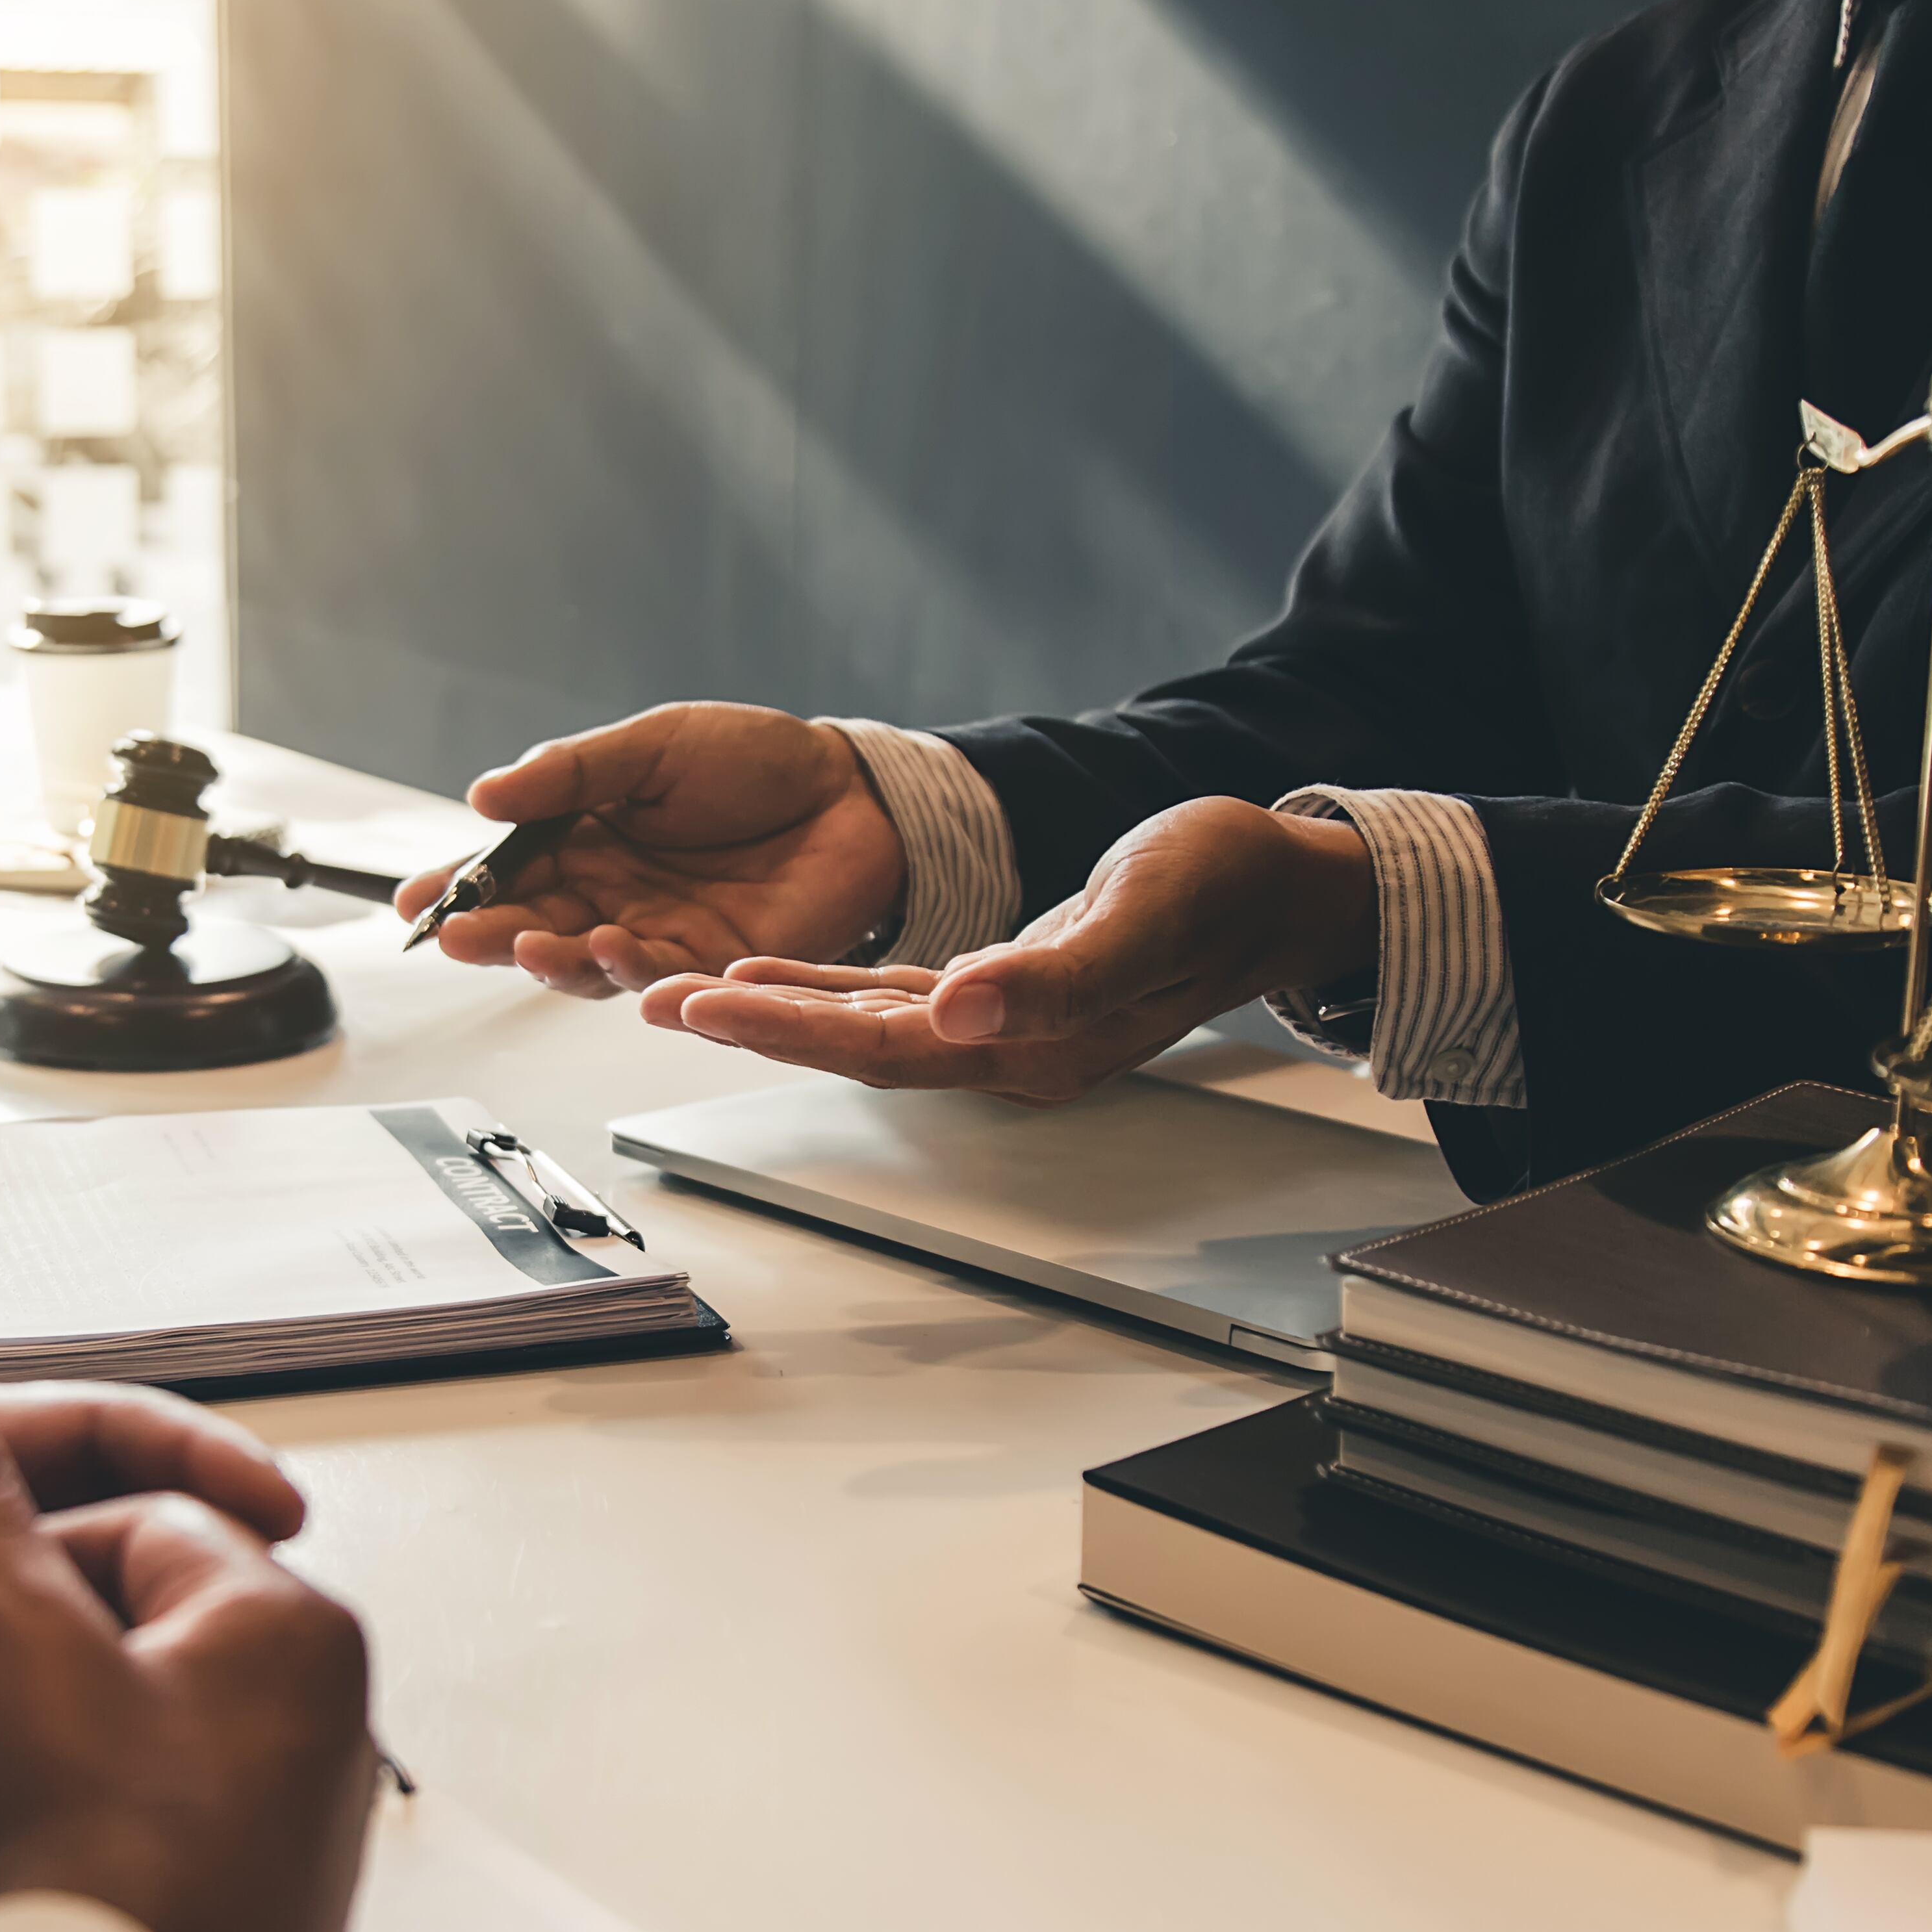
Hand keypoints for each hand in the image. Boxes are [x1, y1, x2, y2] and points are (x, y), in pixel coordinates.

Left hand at [0, 1261, 308, 1857]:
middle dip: (208, 1582)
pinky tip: (95, 1795)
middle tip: (267, 1632)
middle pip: (124, 1554)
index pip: (98, 1442)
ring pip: (89, 1662)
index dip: (194, 1460)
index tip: (273, 1501)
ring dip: (144, 1686)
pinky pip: (19, 1765)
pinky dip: (65, 1776)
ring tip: (189, 1725)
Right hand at [0, 1316, 374, 1931]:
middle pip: (118, 1619)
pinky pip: (120, 1817)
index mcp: (292, 1630)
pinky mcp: (230, 1908)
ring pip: (107, 1721)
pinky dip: (35, 1816)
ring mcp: (276, 1821)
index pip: (135, 1511)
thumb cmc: (95, 1877)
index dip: (4, 1545)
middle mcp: (309, 1717)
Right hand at [394, 702, 904, 996]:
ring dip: (553, 960)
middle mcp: (609, 894)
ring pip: (587, 964)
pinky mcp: (709, 963)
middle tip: (457, 936)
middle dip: (492, 936)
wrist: (852, 793)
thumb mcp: (652, 744)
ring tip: (529, 944)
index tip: (415, 902)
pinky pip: (660, 977)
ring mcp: (655, 932)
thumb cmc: (754, 761)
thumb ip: (570, 773)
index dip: (459, 888)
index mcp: (583, 837)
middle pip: (534, 926)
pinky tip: (608, 949)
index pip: (507, 871)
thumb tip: (484, 794)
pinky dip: (630, 970)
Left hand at [636, 797, 1378, 1105]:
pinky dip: (830, 989)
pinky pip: (895, 1001)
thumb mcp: (1138, 916)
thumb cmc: (1221, 886)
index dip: (787, 1030)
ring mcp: (1003, 1027)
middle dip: (752, 1027)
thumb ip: (1049, 975)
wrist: (1278, 884)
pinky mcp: (1005, 989)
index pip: (879, 1046)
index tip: (705, 1004)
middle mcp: (1004, 1048)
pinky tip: (778, 972)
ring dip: (778, 1011)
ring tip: (687, 989)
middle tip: (653, 999)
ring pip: (862, 1027)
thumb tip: (958, 1009)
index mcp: (1028, 1044)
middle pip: (851, 1048)